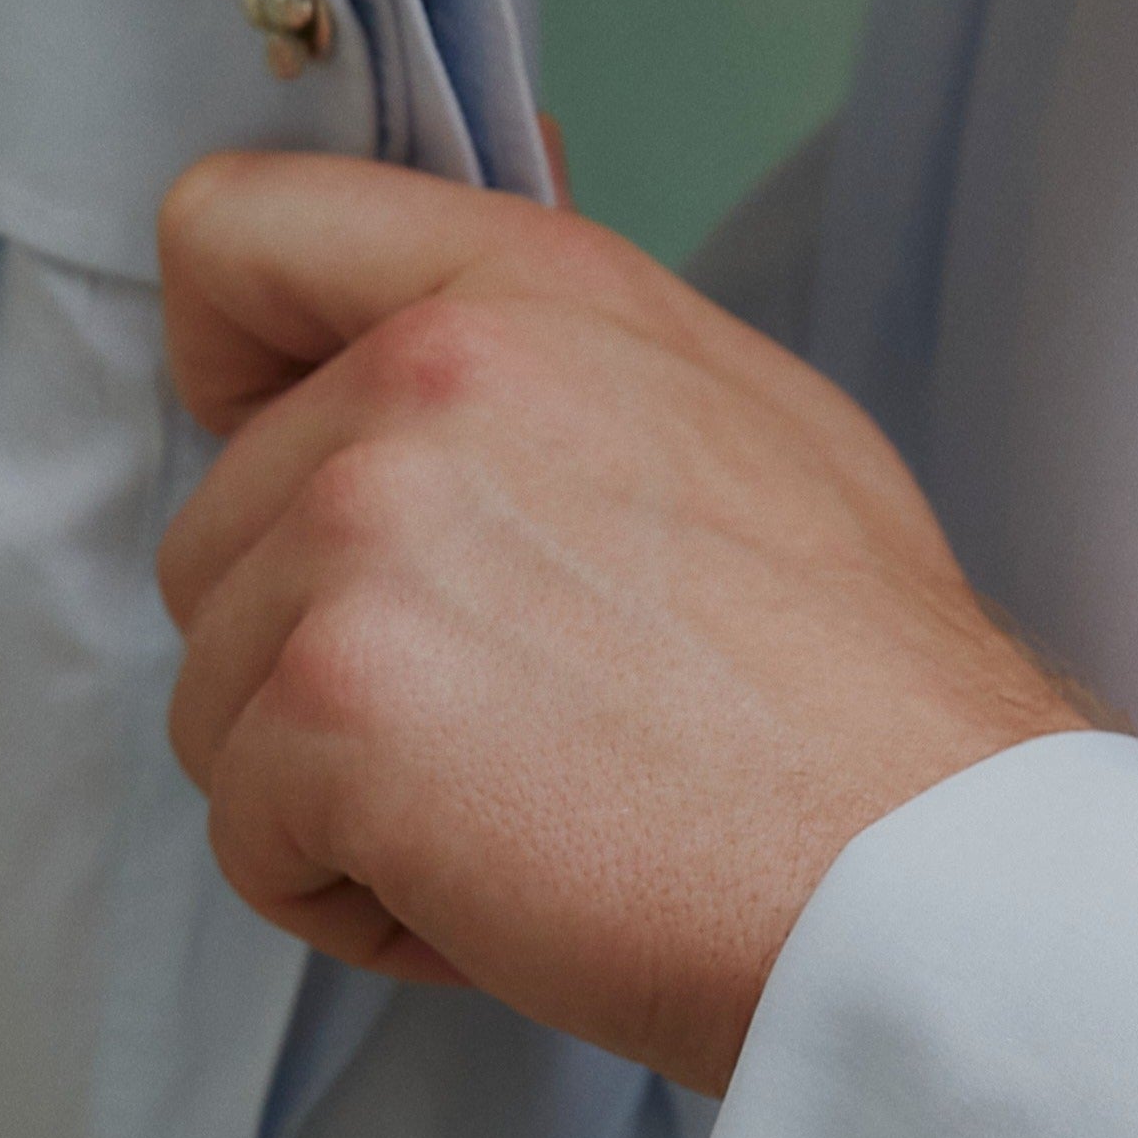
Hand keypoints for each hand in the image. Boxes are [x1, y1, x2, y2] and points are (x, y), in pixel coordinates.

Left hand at [153, 155, 1088, 1095]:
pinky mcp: (334, 710)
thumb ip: (561, 342)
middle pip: (214, 539)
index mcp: (519, 292)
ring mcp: (363, 541)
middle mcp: (421, 384)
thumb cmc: (859, 683)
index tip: (290, 466)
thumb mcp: (741, 415)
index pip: (233, 235)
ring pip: (218, 700)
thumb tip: (460, 267)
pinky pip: (247, 837)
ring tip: (525, 820)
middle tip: (510, 732)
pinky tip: (502, 897)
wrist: (922, 868)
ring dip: (340, 796)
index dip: (227, 371)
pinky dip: (353, 902)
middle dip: (327, 662)